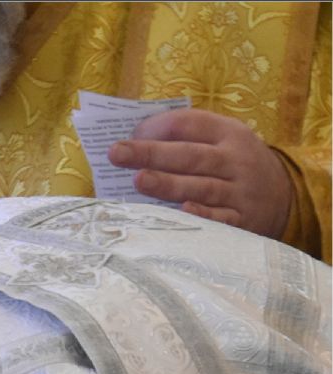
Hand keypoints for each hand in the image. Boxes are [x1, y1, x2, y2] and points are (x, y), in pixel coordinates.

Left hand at [108, 108, 292, 238]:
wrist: (284, 196)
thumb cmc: (234, 165)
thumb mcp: (223, 140)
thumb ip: (186, 138)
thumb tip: (135, 140)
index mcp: (228, 133)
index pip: (190, 125)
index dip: (159, 127)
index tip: (131, 133)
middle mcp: (235, 161)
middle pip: (190, 155)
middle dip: (152, 153)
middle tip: (117, 153)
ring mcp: (239, 192)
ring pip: (201, 187)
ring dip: (169, 184)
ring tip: (138, 179)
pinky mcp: (242, 221)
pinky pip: (220, 219)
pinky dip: (203, 215)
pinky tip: (182, 210)